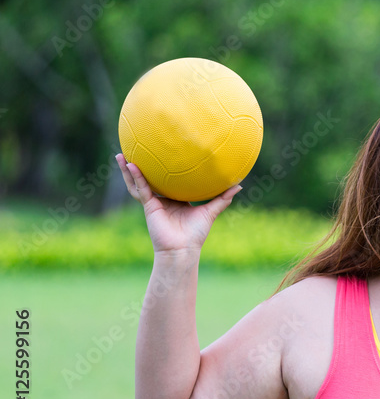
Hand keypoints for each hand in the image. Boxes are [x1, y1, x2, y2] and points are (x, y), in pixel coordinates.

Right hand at [115, 153, 242, 254]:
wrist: (183, 249)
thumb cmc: (196, 234)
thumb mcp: (211, 211)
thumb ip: (223, 198)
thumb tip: (239, 185)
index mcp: (175, 199)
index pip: (167, 181)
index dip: (163, 169)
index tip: (162, 154)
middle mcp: (162, 199)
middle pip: (148, 179)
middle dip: (139, 166)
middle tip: (134, 149)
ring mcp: (153, 202)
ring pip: (137, 182)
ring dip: (127, 169)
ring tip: (120, 155)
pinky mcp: (149, 206)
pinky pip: (141, 189)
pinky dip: (135, 177)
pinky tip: (131, 165)